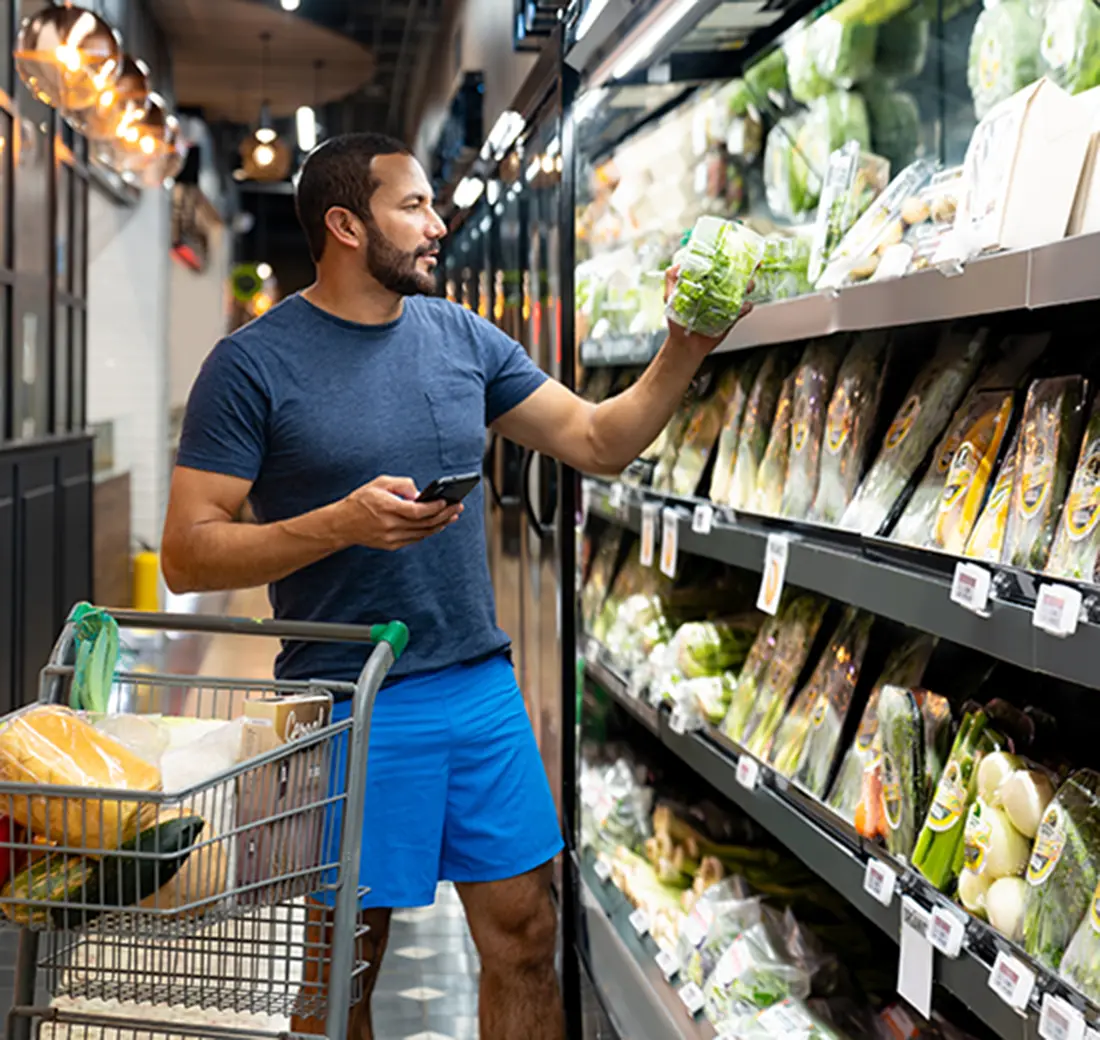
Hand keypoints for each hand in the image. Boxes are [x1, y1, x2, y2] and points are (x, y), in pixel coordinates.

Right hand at [334, 475, 462, 550]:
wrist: (342, 524)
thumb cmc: (361, 500)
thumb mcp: (379, 483)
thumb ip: (402, 485)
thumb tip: (420, 493)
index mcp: (386, 508)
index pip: (417, 512)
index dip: (434, 508)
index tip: (447, 501)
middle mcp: (389, 526)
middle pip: (424, 524)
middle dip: (444, 515)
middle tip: (458, 508)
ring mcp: (390, 538)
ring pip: (422, 533)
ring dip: (440, 525)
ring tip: (452, 516)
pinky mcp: (391, 545)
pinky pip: (415, 539)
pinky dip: (428, 532)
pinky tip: (437, 524)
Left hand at [663, 265, 753, 354]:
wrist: (685, 345)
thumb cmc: (677, 322)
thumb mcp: (669, 297)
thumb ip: (671, 280)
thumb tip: (677, 265)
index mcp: (706, 284)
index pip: (719, 267)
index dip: (728, 259)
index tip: (736, 251)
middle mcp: (718, 292)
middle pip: (736, 276)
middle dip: (745, 269)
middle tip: (748, 265)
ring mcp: (726, 304)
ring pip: (743, 291)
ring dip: (747, 286)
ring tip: (746, 286)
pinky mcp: (731, 317)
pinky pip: (743, 310)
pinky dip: (746, 307)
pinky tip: (744, 305)